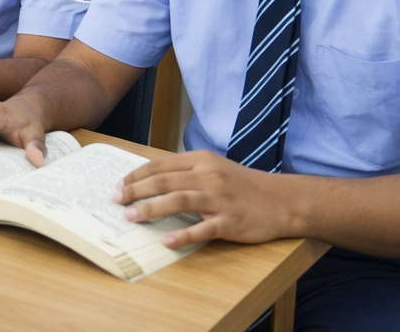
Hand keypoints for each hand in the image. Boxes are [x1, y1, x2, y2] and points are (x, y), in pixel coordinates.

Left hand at [115, 150, 294, 247]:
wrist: (283, 200)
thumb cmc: (242, 185)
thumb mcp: (214, 168)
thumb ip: (186, 171)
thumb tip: (150, 180)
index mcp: (202, 160)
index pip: (160, 165)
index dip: (136, 175)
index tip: (118, 185)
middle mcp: (209, 176)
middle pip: (164, 181)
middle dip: (135, 191)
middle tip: (116, 201)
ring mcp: (220, 199)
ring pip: (178, 200)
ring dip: (151, 209)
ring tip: (130, 216)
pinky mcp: (231, 221)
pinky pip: (203, 229)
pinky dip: (183, 234)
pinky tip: (166, 240)